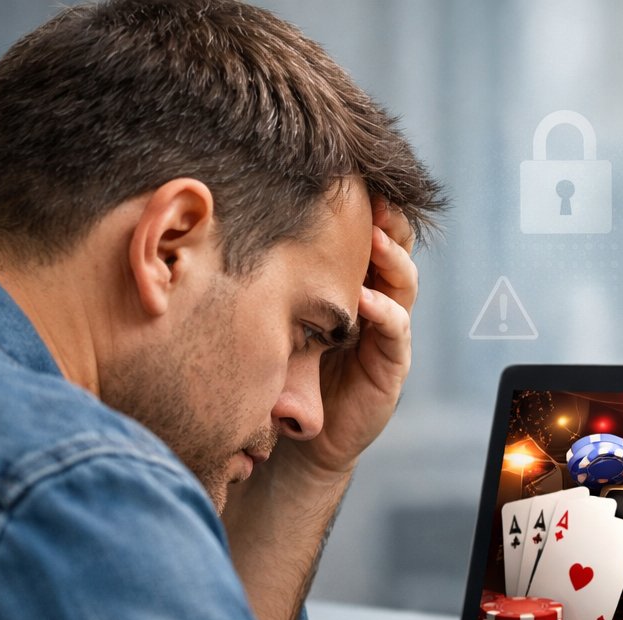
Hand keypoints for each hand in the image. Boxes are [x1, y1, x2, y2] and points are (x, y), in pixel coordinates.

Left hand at [282, 196, 419, 479]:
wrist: (297, 439)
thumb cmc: (281, 372)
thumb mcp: (271, 317)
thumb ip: (264, 281)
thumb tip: (219, 225)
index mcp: (349, 285)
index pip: (363, 237)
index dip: (361, 207)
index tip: (345, 176)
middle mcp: (373, 303)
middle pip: (393, 250)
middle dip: (387, 221)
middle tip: (373, 195)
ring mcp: (386, 334)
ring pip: (403, 285)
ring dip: (392, 259)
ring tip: (374, 237)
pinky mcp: (391, 366)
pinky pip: (397, 331)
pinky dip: (385, 312)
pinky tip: (366, 299)